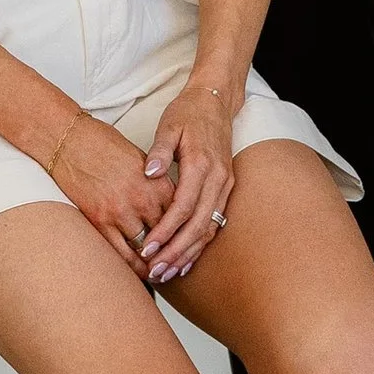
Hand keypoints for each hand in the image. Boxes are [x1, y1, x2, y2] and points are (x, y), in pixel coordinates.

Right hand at [46, 112, 172, 268]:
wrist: (69, 140)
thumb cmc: (104, 145)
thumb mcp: (142, 160)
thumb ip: (158, 185)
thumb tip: (171, 207)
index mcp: (157, 182)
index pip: (181, 217)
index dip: (187, 235)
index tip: (190, 246)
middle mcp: (142, 199)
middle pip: (168, 236)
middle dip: (175, 253)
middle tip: (180, 267)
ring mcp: (120, 212)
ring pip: (146, 249)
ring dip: (156, 264)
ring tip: (162, 274)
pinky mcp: (99, 221)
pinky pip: (121, 253)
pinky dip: (133, 266)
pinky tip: (139, 272)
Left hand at [136, 71, 239, 284]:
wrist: (217, 101)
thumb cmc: (188, 112)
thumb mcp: (169, 125)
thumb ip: (160, 150)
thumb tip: (149, 172)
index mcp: (201, 163)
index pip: (183, 207)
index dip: (165, 231)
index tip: (147, 248)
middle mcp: (217, 178)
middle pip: (198, 225)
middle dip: (176, 251)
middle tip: (155, 271)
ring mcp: (225, 185)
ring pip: (209, 228)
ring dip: (188, 252)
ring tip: (167, 272)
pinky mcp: (226, 189)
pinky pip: (215, 222)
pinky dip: (200, 243)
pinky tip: (186, 258)